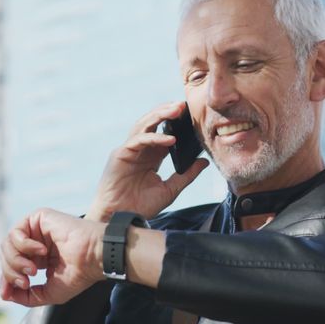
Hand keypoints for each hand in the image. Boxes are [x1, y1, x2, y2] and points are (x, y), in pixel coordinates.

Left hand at [0, 209, 105, 306]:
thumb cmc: (79, 274)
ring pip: (7, 245)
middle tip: (27, 282)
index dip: (6, 281)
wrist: (93, 257)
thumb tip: (6, 295)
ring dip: (16, 261)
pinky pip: (16, 233)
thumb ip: (27, 297)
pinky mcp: (38, 217)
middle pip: (6, 257)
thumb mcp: (49, 293)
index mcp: (38, 259)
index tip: (6, 294)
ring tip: (33, 270)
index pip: (12, 268)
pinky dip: (25, 246)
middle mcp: (35, 243)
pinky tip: (42, 251)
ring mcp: (36, 230)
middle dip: (11, 273)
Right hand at [86, 102, 209, 221]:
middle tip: (184, 105)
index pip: (164, 132)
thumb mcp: (170, 190)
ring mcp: (128, 150)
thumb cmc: (141, 206)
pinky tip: (170, 139)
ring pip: (144, 125)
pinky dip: (154, 138)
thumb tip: (204, 161)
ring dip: (160, 115)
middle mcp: (139, 149)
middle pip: (153, 123)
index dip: (177, 123)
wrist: (121, 219)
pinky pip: (138, 140)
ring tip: (177, 110)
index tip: (192, 116)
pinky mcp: (120, 154)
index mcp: (151, 156)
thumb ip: (186, 175)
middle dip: (168, 112)